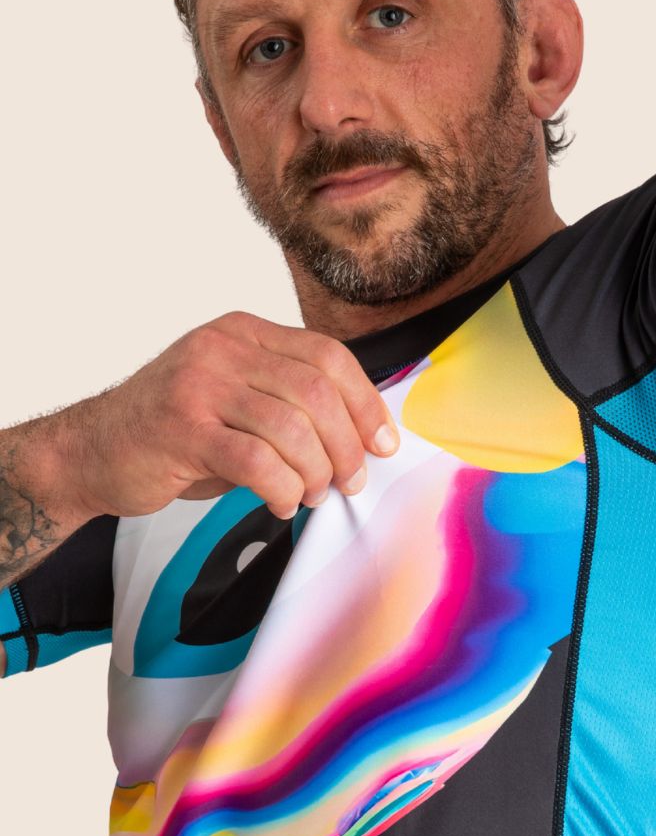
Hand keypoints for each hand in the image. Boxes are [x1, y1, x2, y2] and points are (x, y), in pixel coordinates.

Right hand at [69, 310, 400, 521]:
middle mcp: (222, 349)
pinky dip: (283, 489)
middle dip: (347, 444)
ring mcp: (199, 385)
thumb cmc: (173, 433)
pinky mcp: (181, 429)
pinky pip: (257, 462)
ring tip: (312, 495)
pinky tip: (282, 503)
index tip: (383, 443)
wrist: (90, 451)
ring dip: (316, 472)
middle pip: (317, 390)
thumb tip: (362, 439)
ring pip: (292, 427)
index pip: (327, 355)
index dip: (365, 402)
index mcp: (242, 332)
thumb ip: (290, 406)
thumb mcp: (236, 401)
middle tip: (351, 481)